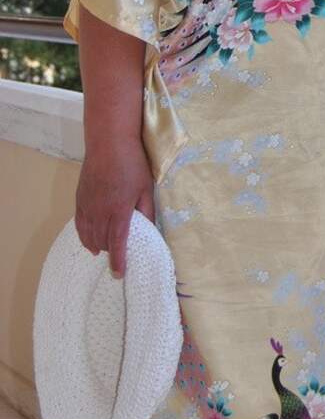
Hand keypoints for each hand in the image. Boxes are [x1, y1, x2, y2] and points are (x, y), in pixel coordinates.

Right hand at [75, 141, 155, 280]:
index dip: (118, 262)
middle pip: (103, 242)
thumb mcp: (146, 188)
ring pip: (89, 235)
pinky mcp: (80, 200)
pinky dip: (84, 237)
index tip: (119, 274)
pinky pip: (79, 225)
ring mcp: (88, 206)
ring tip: (105, 252)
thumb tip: (150, 229)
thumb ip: (147, 211)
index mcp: (119, 211)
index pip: (118, 244)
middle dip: (111, 253)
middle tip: (120, 257)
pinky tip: (90, 242)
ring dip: (98, 246)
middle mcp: (100, 212)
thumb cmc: (132, 164)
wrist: (109, 143)